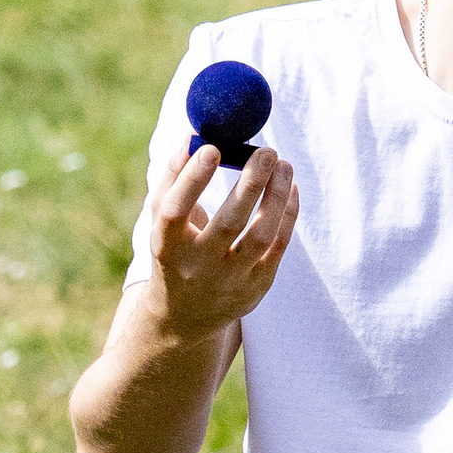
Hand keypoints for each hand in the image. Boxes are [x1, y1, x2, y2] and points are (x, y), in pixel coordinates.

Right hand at [141, 135, 298, 343]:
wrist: (184, 316)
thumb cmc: (174, 250)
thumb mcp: (161, 220)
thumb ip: (174, 178)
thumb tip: (195, 136)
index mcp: (166, 246)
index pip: (176, 211)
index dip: (193, 180)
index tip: (214, 147)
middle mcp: (197, 268)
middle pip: (228, 223)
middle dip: (250, 183)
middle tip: (266, 150)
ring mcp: (230, 281)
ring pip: (261, 236)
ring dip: (276, 196)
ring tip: (283, 164)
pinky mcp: (256, 288)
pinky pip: (279, 246)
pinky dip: (288, 213)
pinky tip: (290, 187)